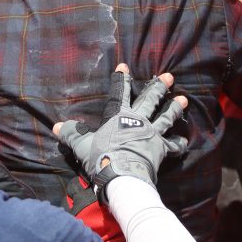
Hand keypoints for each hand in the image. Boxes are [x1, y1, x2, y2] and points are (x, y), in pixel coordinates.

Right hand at [54, 64, 188, 200]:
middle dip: (159, 87)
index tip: (125, 66)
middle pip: (150, 100)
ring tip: (183, 100)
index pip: (119, 93)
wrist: (121, 175)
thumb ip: (71, 134)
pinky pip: (173, 145)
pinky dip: (179, 143)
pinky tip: (184, 141)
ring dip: (174, 108)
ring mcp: (152, 133)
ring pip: (166, 117)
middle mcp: (138, 121)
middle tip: (170, 76)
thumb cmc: (101, 158)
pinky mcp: (161, 149)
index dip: (121, 80)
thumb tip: (57, 126)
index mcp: (119, 116)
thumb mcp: (82, 146)